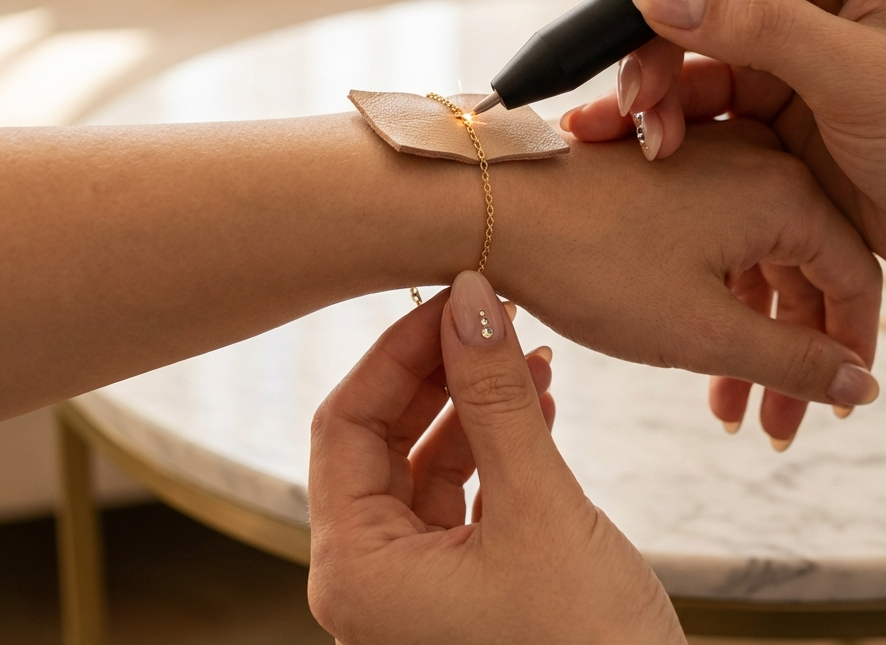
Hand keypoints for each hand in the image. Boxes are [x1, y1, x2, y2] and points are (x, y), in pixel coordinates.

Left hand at [308, 274, 684, 644]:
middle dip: (440, 372)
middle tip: (492, 318)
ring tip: (531, 357)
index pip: (345, 424)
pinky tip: (540, 407)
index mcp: (355, 569)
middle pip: (381, 438)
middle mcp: (369, 580)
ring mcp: (414, 587)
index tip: (453, 300)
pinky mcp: (460, 587)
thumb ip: (496, 398)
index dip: (397, 352)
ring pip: (425, 461)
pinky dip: (496, 446)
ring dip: (475, 404)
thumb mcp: (538, 508)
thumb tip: (469, 298)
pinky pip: (461, 493)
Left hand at [492, 120, 880, 441]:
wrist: (490, 207)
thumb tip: (860, 382)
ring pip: (756, 257)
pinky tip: (693, 346)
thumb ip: (795, 361)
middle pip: (805, 268)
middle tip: (774, 423)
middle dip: (795, 354)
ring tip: (725, 404)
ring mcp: (705, 159)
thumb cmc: (590, 264)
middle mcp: (753, 161)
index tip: (836, 406)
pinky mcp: (665, 170)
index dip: (851, 349)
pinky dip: (714, 294)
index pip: (856, 278)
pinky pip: (714, 236)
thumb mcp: (704, 331)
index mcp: (782, 191)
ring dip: (749, 332)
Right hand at [564, 0, 885, 307]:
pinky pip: (691, 84)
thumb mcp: (863, 78)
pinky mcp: (764, 88)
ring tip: (650, 127)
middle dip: (651, 19)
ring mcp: (784, 32)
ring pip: (681, 28)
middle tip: (632, 77)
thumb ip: (761, 27)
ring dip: (651, 74)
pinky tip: (658, 143)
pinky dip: (664, 110)